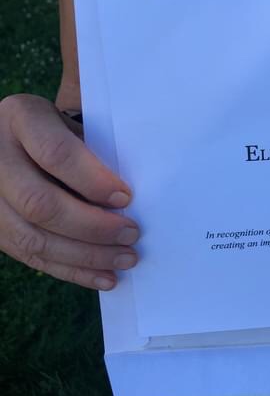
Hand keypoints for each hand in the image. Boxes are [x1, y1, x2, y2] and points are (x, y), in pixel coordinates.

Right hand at [0, 94, 138, 289]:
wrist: (12, 138)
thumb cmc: (61, 130)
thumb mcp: (73, 123)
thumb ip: (94, 150)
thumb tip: (129, 200)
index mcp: (20, 117)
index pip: (55, 153)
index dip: (92, 180)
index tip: (126, 198)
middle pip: (39, 202)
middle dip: (92, 226)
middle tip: (132, 234)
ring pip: (31, 237)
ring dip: (85, 256)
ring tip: (126, 259)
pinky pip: (28, 256)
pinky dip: (71, 270)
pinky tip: (104, 277)